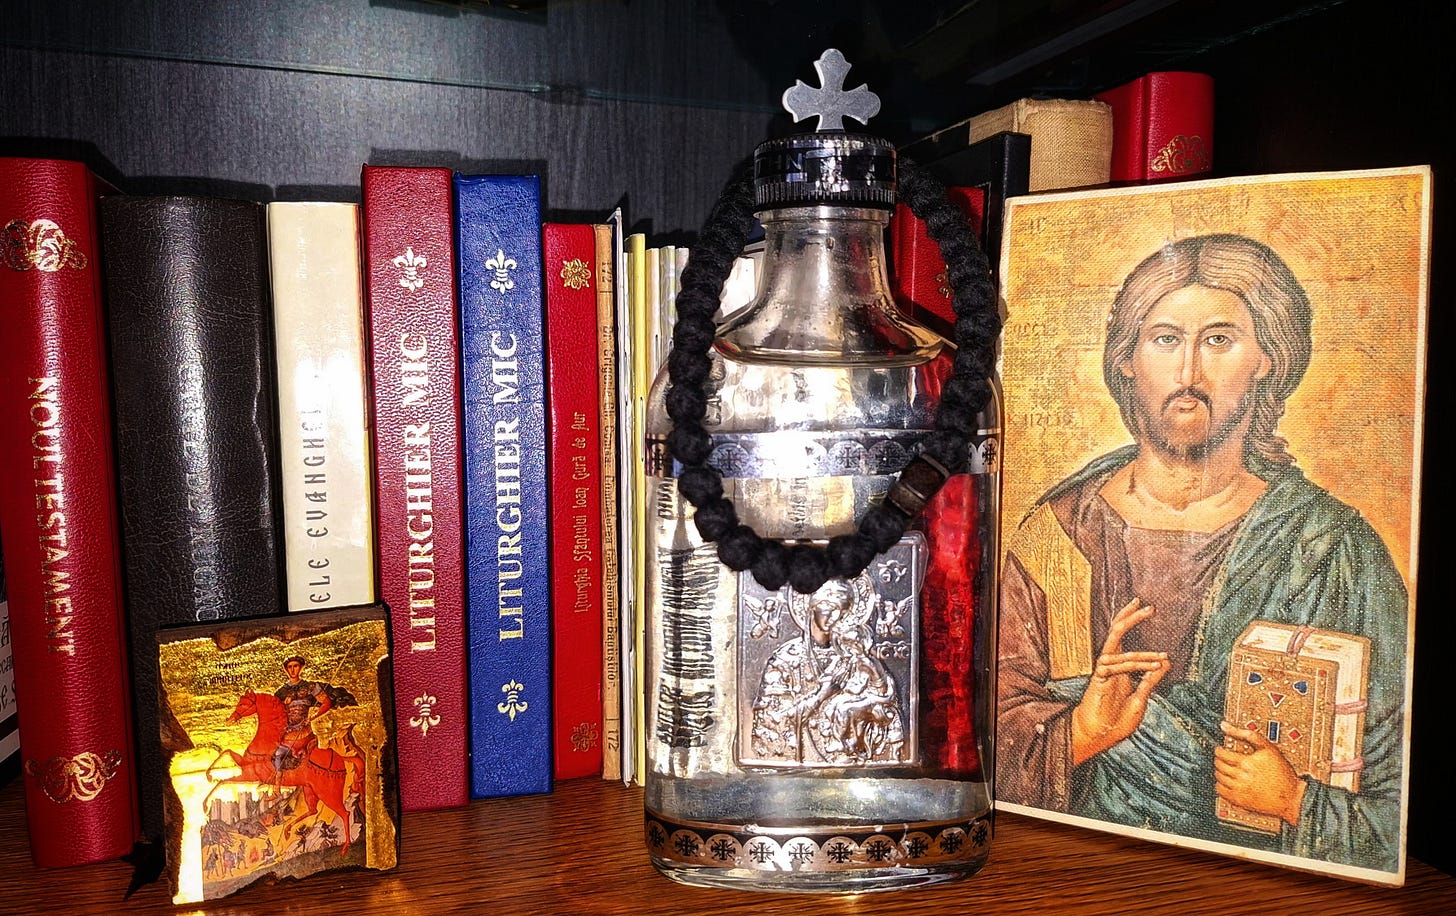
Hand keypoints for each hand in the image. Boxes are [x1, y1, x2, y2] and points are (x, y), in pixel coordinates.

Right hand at [1071, 598, 1169, 764]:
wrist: (1100, 736)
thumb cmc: (1116, 720)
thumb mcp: (1141, 698)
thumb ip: (1151, 679)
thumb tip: (1166, 662)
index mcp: (1120, 666)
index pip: (1122, 636)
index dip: (1131, 619)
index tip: (1145, 607)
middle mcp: (1111, 664)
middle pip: (1116, 632)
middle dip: (1132, 618)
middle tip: (1149, 607)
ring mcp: (1104, 670)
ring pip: (1122, 651)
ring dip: (1145, 655)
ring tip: (1162, 658)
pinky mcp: (1099, 679)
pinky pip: (1115, 666)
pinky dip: (1134, 665)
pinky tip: (1151, 668)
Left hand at [1215, 721, 1305, 824]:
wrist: (1291, 796)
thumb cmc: (1282, 773)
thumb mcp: (1268, 748)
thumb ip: (1246, 734)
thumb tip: (1225, 725)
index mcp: (1247, 762)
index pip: (1221, 754)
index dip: (1219, 750)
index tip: (1221, 750)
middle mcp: (1241, 776)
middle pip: (1219, 765)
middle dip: (1219, 760)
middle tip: (1224, 759)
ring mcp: (1240, 789)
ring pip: (1218, 777)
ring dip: (1220, 771)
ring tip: (1227, 769)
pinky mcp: (1240, 801)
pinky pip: (1221, 791)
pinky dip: (1220, 785)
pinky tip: (1228, 782)